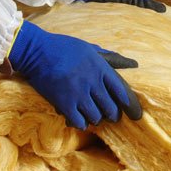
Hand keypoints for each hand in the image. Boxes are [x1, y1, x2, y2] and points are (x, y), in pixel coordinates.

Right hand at [6, 22, 141, 128]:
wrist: (36, 51)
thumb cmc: (64, 48)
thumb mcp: (90, 48)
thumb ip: (111, 58)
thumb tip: (134, 64)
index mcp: (101, 68)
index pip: (122, 92)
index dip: (130, 106)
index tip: (134, 114)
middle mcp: (92, 82)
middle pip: (110, 108)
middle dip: (112, 115)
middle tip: (109, 116)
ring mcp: (78, 93)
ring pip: (96, 117)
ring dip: (96, 119)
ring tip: (93, 116)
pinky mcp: (63, 103)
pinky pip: (79, 122)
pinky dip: (81, 123)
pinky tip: (78, 119)